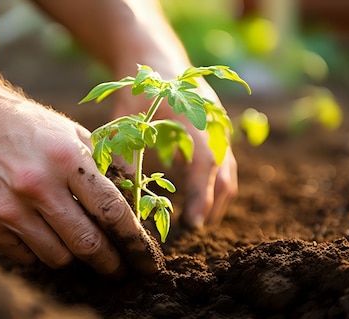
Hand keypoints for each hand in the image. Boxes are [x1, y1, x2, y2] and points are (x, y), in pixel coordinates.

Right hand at [0, 86, 158, 274]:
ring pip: (57, 257)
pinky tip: (42, 238)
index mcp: (66, 159)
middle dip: (110, 263)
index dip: (134, 240)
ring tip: (77, 248)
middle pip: (88, 243)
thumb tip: (134, 202)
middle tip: (120, 270)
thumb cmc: (26, 126)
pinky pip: (25, 257)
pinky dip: (39, 253)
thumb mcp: (69, 133)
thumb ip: (102, 166)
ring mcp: (8, 208)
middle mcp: (37, 186)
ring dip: (73, 257)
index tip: (145, 258)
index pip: (112, 211)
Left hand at [112, 77, 237, 229]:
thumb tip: (121, 196)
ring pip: (227, 172)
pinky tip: (196, 198)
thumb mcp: (126, 120)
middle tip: (193, 231)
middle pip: (224, 175)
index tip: (193, 225)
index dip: (201, 197)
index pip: (205, 166)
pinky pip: (223, 164)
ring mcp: (220, 129)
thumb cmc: (138, 90)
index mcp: (195, 122)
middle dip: (212, 206)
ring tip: (196, 221)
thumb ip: (124, 156)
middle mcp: (214, 127)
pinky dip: (214, 184)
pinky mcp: (217, 132)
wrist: (157, 58)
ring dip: (215, 198)